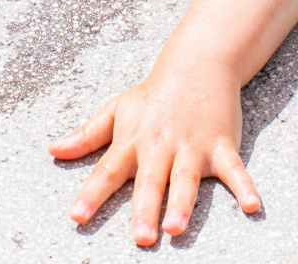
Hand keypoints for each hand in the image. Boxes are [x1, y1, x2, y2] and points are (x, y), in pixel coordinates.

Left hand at [48, 58, 260, 244]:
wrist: (193, 68)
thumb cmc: (151, 97)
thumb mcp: (114, 111)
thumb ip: (86, 135)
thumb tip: (53, 150)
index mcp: (131, 140)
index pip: (106, 170)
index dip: (91, 194)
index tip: (76, 217)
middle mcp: (159, 146)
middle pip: (149, 180)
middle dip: (144, 208)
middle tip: (140, 237)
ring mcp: (190, 146)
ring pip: (185, 178)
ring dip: (182, 203)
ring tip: (176, 228)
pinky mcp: (220, 145)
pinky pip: (234, 169)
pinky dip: (244, 186)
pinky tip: (252, 206)